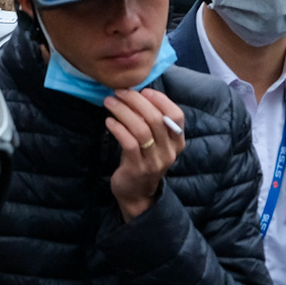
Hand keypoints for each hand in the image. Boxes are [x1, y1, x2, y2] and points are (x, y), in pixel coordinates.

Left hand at [105, 88, 184, 220]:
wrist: (136, 193)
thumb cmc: (143, 159)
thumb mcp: (154, 142)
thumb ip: (151, 121)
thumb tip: (135, 92)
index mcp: (176, 142)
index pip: (177, 116)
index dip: (161, 100)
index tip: (144, 90)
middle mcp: (169, 151)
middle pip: (156, 119)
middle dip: (136, 101)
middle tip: (119, 92)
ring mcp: (154, 161)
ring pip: (141, 129)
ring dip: (123, 112)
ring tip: (109, 102)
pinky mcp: (138, 168)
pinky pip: (129, 143)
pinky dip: (118, 129)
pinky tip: (108, 121)